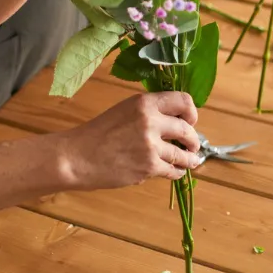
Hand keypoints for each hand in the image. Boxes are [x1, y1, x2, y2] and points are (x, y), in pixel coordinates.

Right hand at [62, 91, 201, 189]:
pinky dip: (178, 172)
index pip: (183, 100)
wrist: (79, 156)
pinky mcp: (148, 167)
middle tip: (192, 145)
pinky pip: (173, 171)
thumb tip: (174, 120)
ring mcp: (151, 145)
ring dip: (190, 159)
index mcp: (144, 102)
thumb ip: (148, 111)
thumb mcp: (125, 110)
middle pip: (187, 129)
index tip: (190, 120)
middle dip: (193, 139)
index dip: (191, 112)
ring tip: (192, 160)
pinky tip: (176, 171)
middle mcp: (151, 121)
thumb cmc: (99, 132)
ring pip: (184, 154)